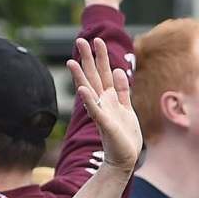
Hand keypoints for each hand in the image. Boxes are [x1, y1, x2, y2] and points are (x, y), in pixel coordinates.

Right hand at [68, 37, 142, 178]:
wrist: (124, 158)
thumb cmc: (125, 134)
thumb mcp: (126, 106)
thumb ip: (121, 90)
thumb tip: (117, 70)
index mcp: (109, 98)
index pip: (102, 73)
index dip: (100, 57)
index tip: (96, 40)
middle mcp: (102, 103)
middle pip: (94, 76)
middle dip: (88, 59)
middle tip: (80, 40)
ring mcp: (102, 113)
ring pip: (90, 90)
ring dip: (81, 76)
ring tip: (72, 61)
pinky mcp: (105, 125)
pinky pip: (95, 111)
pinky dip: (89, 101)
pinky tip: (83, 91)